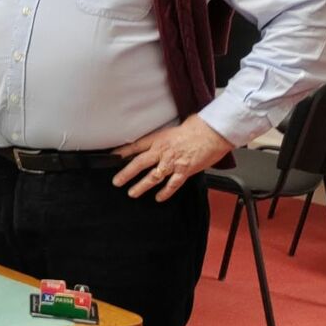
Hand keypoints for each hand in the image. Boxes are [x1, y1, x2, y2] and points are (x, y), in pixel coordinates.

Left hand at [112, 115, 232, 201]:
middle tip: (117, 182)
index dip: (122, 152)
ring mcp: (172, 163)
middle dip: (126, 174)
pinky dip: (165, 192)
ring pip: (152, 177)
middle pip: (139, 163)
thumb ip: (163, 138)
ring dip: (141, 186)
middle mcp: (162, 152)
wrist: (212, 132)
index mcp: (158, 139)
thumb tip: (158, 141)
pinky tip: (159, 197)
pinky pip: (172, 184)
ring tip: (132, 193)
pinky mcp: (184, 171)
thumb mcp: (173, 129)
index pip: (135, 146)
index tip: (112, 157)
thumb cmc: (197, 128)